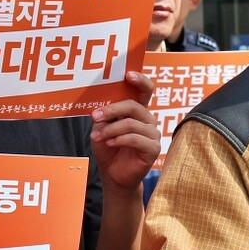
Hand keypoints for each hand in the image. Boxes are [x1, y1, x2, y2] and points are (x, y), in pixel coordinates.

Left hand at [90, 71, 159, 190]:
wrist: (113, 174)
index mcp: (138, 111)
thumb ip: (104, 115)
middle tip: (95, 116)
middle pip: (133, 106)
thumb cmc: (109, 149)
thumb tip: (101, 107)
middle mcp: (148, 119)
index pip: (145, 90)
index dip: (140, 80)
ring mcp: (153, 134)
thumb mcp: (102, 128)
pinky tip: (109, 143)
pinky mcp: (153, 148)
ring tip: (97, 137)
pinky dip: (119, 139)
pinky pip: (135, 139)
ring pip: (131, 123)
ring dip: (111, 129)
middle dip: (112, 110)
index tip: (128, 74)